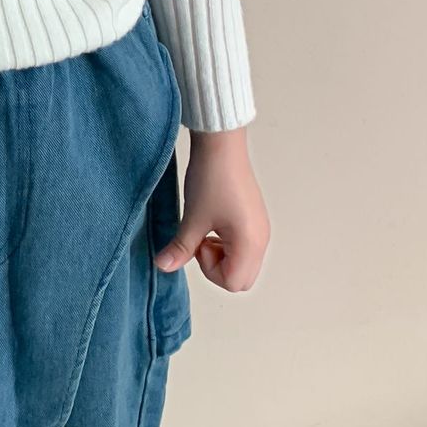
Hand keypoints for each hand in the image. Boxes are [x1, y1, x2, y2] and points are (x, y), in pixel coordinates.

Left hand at [154, 128, 269, 291]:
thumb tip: (164, 266)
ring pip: (244, 263)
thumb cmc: (211, 178)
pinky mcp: (255, 218)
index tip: (198, 244)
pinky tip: (213, 221)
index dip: (210, 270)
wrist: (221, 144)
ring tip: (205, 229)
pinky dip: (228, 244)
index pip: (233, 283)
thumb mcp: (193, 217)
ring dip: (222, 255)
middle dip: (218, 267)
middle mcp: (262, 239)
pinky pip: (245, 246)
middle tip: (201, 242)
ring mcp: (260, 228)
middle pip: (242, 278)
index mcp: (251, 243)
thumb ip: (180, 248)